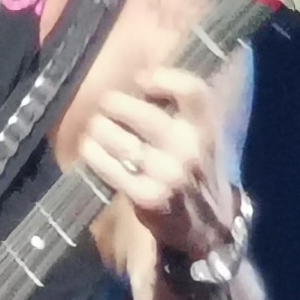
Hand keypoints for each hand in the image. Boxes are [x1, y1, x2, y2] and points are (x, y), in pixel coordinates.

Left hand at [84, 65, 232, 260]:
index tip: (141, 80)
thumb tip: (138, 81)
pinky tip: (90, 148)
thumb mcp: (202, 133)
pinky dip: (95, 155)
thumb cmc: (196, 167)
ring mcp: (169, 174)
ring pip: (122, 141)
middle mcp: (191, 148)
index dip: (164, 78)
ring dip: (99, 129)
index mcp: (207, 126)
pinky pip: (112, 169)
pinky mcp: (148, 196)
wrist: (209, 222)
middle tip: (105, 104)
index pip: (193, 91)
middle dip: (115, 104)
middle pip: (145, 114)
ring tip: (95, 127)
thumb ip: (180, 107)